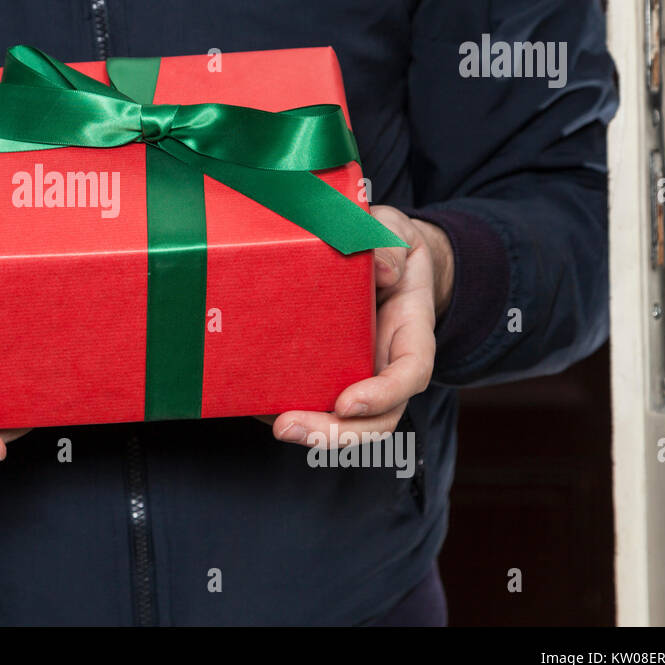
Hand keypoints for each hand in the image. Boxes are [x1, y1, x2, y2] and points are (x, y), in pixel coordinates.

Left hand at [269, 205, 453, 445]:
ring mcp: (359, 374)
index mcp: (411, 333)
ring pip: (346, 422)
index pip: (409, 374)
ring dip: (311, 432)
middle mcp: (387, 364)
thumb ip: (391, 244)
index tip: (347, 402)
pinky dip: (286, 408)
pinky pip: (314, 400)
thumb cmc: (388, 245)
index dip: (382, 394)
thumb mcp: (394, 231)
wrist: (378, 254)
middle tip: (287, 427)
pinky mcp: (328, 371)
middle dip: (335, 433)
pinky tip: (252, 404)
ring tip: (271, 425)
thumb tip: (382, 269)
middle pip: (376, 418)